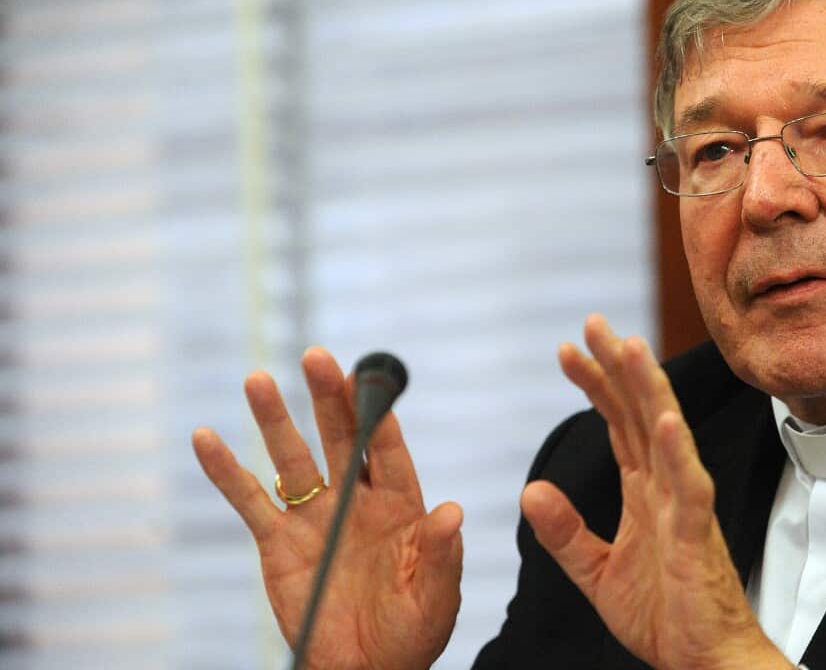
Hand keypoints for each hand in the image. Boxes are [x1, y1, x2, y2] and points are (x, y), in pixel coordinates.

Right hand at [192, 347, 461, 669]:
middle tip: (317, 356)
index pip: (389, 450)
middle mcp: (356, 502)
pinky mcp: (277, 543)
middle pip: (341, 439)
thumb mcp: (435, 599)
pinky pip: (249, 501)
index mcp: (401, 507)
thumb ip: (440, 554)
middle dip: (329, 399)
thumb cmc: (409, 636)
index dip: (379, 414)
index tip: (368, 378)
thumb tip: (452, 510)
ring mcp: (315, 519)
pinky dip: (226, 471)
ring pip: (292, 459)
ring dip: (275, 420)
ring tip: (258, 379)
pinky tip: (206, 437)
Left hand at [520, 315, 791, 669]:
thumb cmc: (665, 616)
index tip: (566, 350)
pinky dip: (681, 454)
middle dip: (618, 366)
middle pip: (642, 413)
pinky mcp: (698, 538)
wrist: (703, 664)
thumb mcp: (596, 573)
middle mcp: (667, 488)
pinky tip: (669, 422)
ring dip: (650, 391)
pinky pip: (690, 489)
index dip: (595, 384)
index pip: (618, 423)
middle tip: (594, 322)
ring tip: (631, 348)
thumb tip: (531, 490)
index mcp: (645, 492)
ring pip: (668, 436)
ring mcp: (685, 508)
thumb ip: (565, 532)